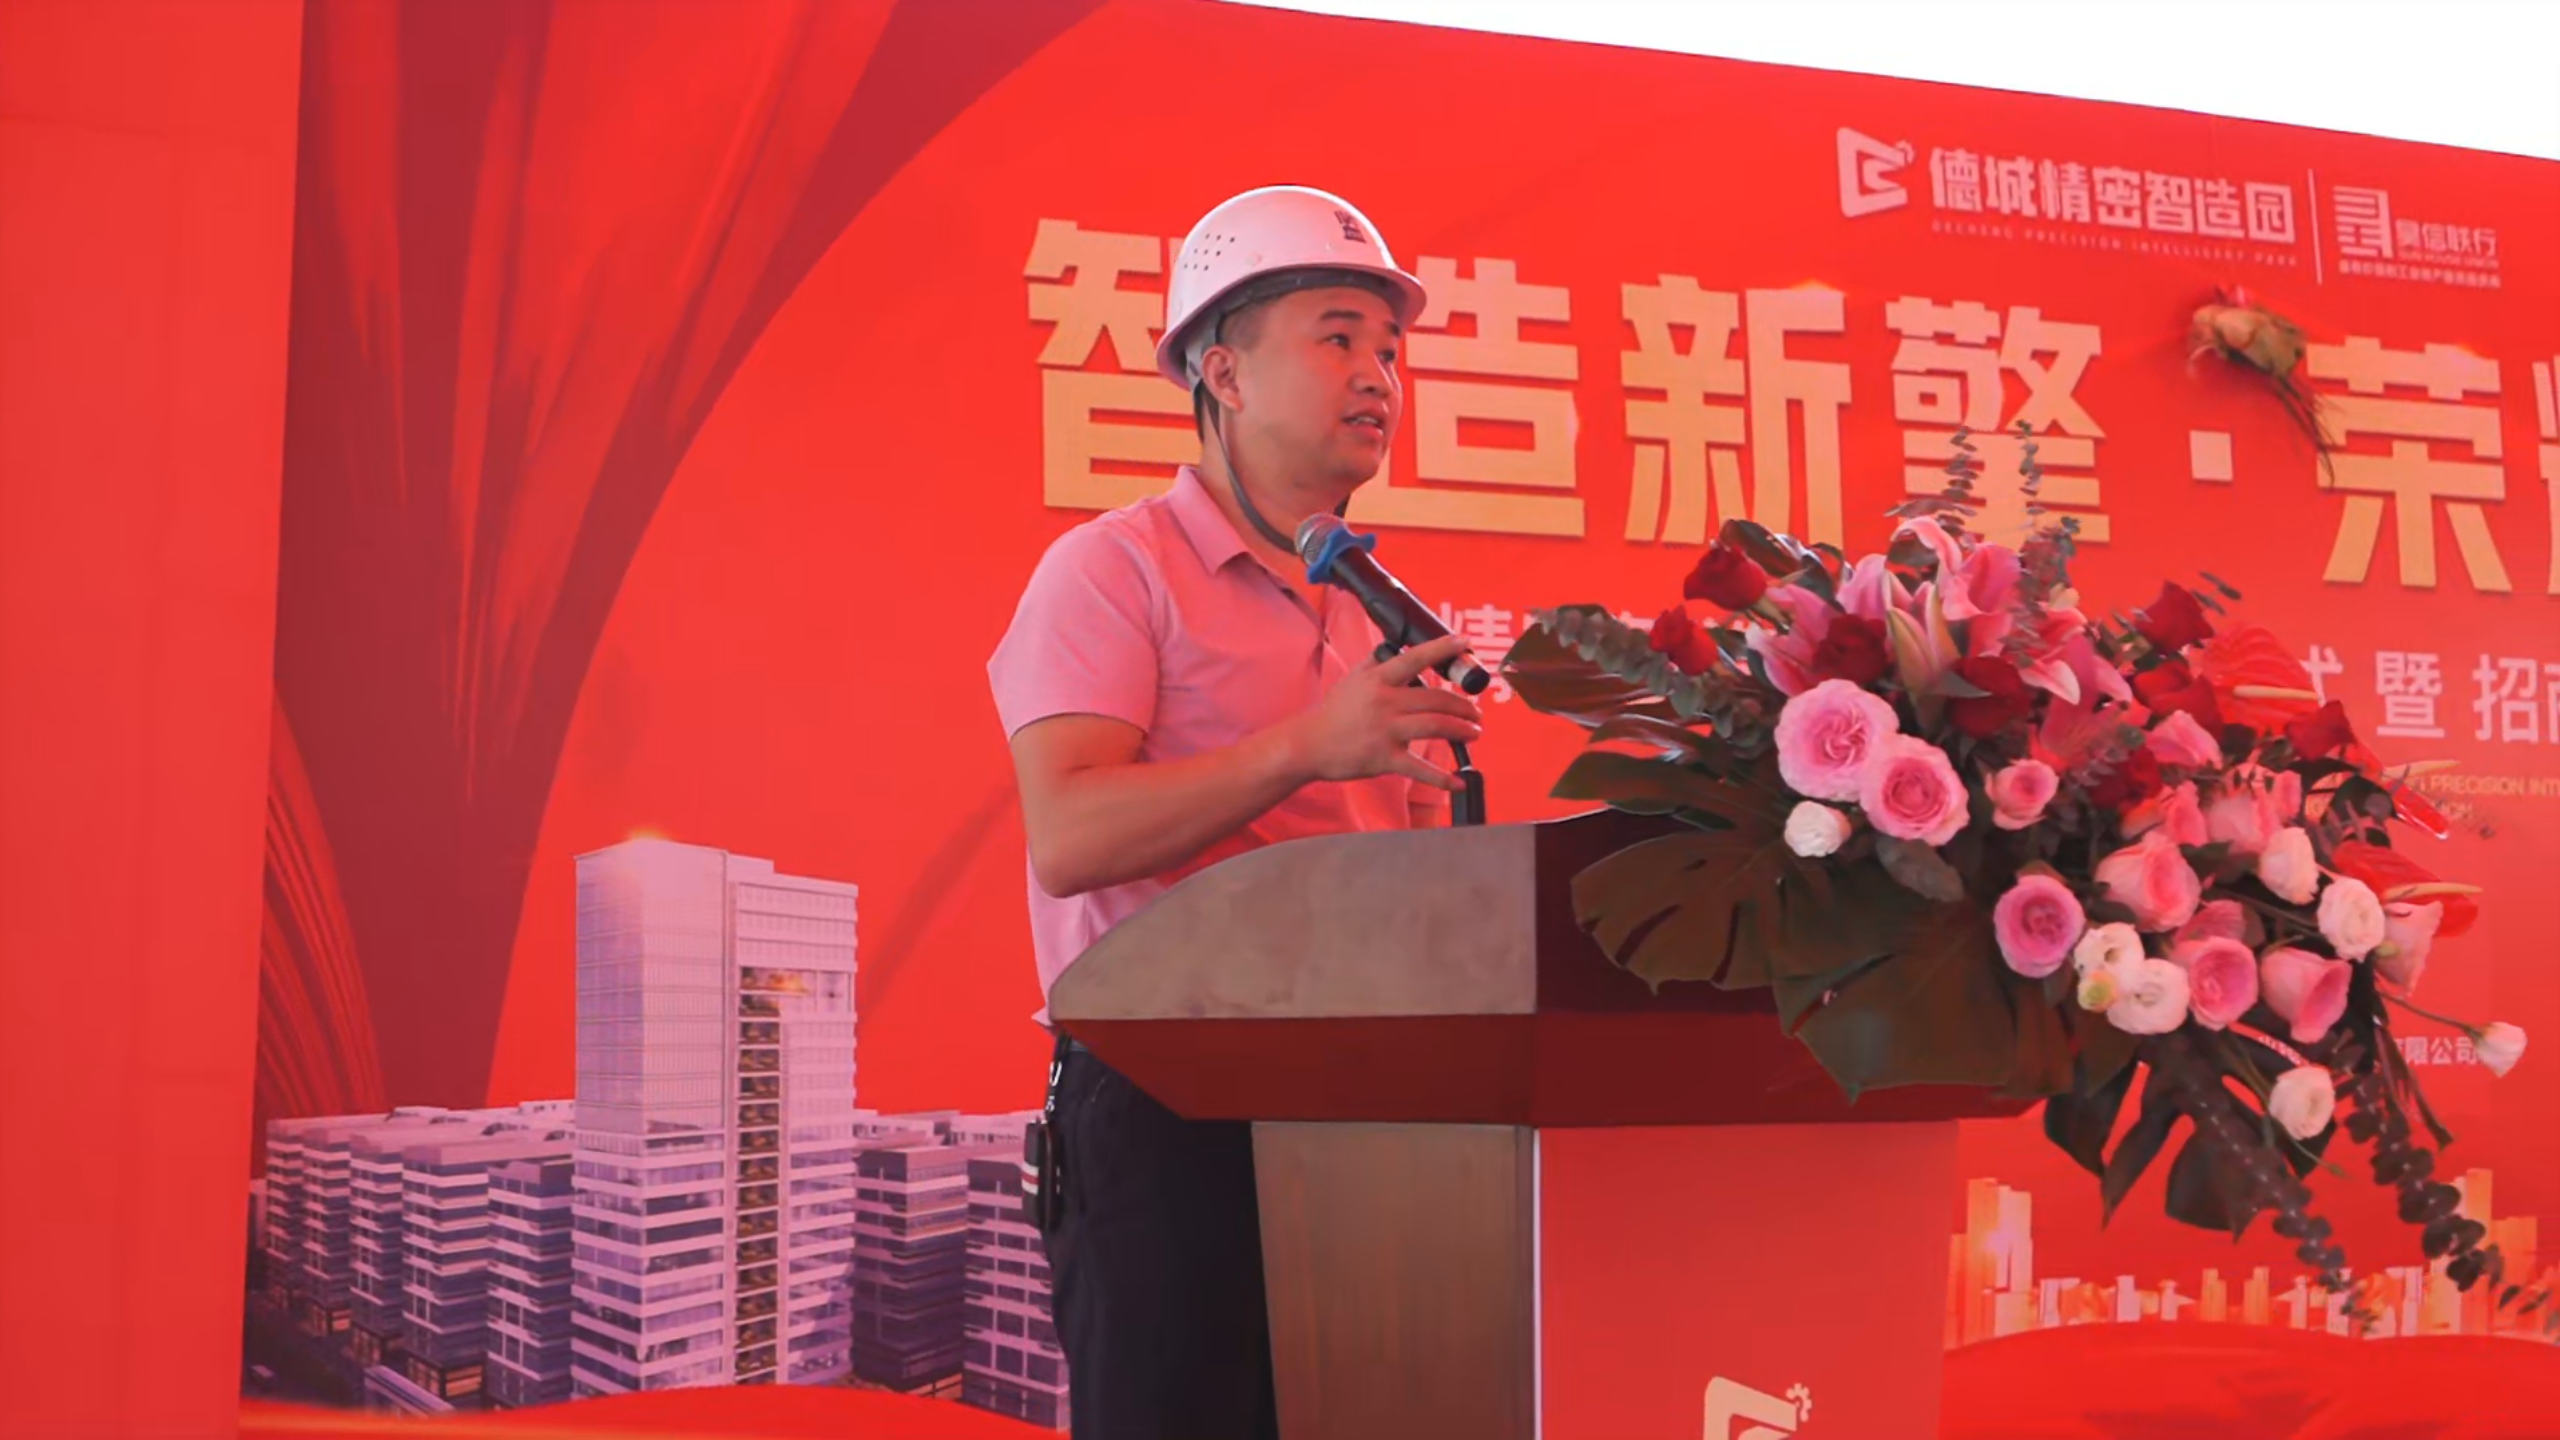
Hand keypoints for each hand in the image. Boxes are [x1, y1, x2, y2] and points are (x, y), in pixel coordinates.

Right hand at [1285, 635, 1483, 789]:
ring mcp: (1386, 731)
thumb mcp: (1352, 678)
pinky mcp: (1384, 759)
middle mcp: (1385, 702)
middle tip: (1477, 713)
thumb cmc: (1333, 712)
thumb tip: (1396, 645)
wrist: (1310, 744)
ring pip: (1435, 726)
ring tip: (1474, 732)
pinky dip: (1442, 777)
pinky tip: (1458, 781)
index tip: (1464, 643)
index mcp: (1379, 680)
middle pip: (1436, 699)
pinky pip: (1419, 768)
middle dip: (1464, 706)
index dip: (1443, 649)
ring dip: (1462, 730)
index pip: (1416, 658)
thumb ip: (1376, 661)